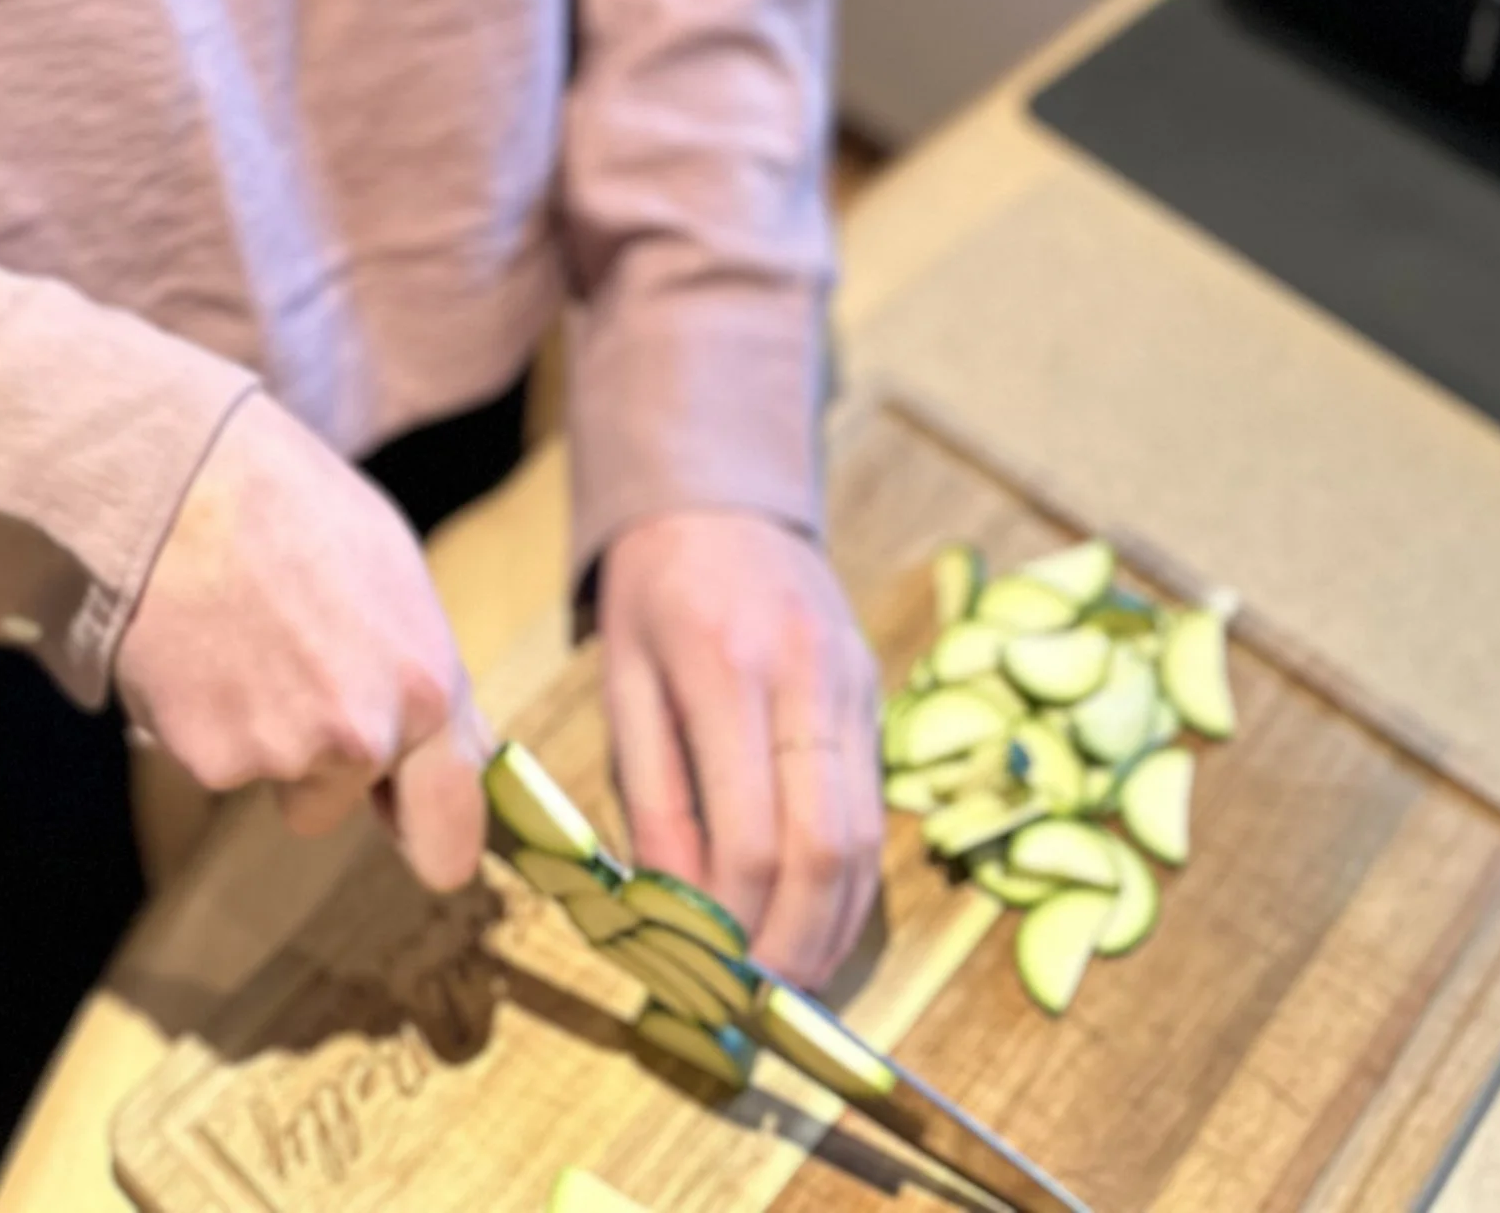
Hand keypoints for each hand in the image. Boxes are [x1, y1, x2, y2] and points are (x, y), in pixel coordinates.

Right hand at [115, 393, 491, 896]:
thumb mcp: (395, 576)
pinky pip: (216, 759)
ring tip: (243, 636)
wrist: (185, 480)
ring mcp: (283, 755)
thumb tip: (432, 742)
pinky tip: (201, 648)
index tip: (422, 842)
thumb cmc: (295, 506)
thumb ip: (417, 674)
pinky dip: (206, 720)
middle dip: (328, 776)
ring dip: (260, 732)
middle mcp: (363, 737)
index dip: (433, 837)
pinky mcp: (210, 760)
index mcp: (426, 689)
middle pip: (343, 806)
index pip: (452, 825)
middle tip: (292, 692)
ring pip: (276, 776)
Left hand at [599, 509, 882, 987]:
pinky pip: (873, 807)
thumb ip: (652, 797)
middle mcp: (806, 675)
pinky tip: (815, 916)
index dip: (735, 922)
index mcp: (726, 666)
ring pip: (867, 836)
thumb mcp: (623, 684)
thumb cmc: (653, 593)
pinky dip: (851, 878)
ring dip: (835, 925)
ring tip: (791, 982)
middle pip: (827, 845)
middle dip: (798, 941)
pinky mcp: (876, 694)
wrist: (720, 495)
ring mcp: (854, 683)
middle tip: (759, 1002)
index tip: (705, 975)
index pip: (749, 832)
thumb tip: (679, 909)